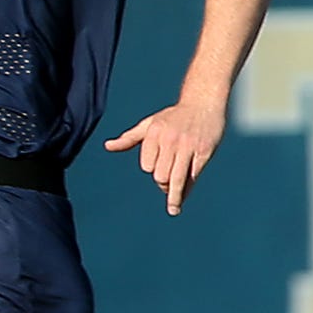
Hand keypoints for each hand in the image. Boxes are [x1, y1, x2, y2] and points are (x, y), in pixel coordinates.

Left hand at [103, 99, 225, 214]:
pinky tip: (183, 198)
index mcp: (154, 133)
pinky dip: (188, 188)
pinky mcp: (204, 152)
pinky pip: (193, 176)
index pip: (147, 165)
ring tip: (172, 208)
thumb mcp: (149, 124)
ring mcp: (188, 147)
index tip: (156, 169)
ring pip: (176, 178)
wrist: (203, 103)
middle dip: (162, 182)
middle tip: (165, 182)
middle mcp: (170, 140)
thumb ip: (129, 138)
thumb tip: (108, 146)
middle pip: (161, 174)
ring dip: (174, 196)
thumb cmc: (173, 117)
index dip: (151, 169)